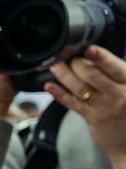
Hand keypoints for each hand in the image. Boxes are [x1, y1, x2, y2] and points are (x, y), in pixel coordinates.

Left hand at [48, 46, 125, 168]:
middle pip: (93, 75)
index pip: (115, 68)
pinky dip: (59, 93)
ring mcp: (104, 107)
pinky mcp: (91, 118)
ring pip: (80, 87)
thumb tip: (97, 58)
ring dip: (64, 74)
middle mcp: (119, 95)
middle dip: (77, 63)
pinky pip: (72, 104)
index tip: (88, 49)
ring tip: (54, 65)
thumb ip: (119, 75)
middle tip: (68, 56)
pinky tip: (49, 85)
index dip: (101, 57)